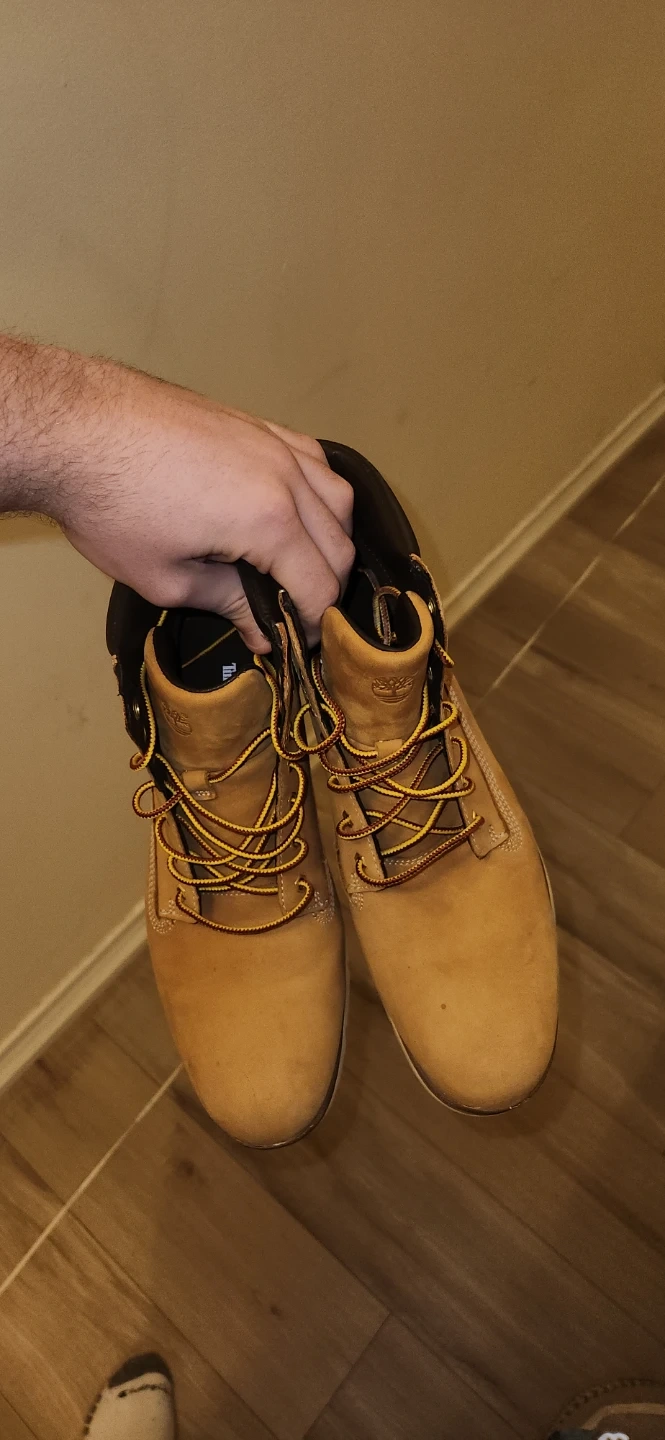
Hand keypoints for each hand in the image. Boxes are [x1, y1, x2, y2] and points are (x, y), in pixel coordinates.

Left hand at [61, 372, 353, 652]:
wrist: (74, 428)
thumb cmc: (110, 503)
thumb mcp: (166, 578)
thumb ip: (228, 604)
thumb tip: (262, 632)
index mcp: (269, 520)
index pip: (320, 586)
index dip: (314, 625)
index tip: (298, 644)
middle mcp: (286, 476)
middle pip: (339, 544)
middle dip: (326, 587)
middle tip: (297, 613)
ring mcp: (274, 443)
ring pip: (338, 497)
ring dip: (331, 538)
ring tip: (300, 564)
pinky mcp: (257, 423)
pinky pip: (314, 459)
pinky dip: (318, 491)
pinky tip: (295, 508)